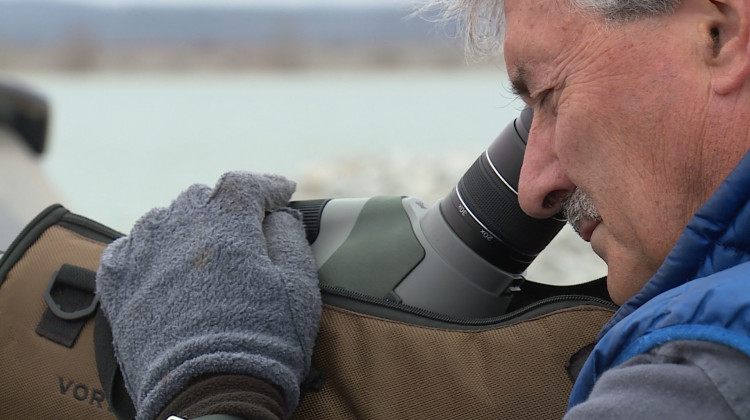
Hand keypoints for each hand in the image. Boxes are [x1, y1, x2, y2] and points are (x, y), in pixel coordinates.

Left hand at [96, 172, 320, 419]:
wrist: (209, 397)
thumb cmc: (264, 342)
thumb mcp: (299, 287)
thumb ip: (291, 238)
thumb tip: (281, 215)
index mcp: (227, 227)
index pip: (245, 184)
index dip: (268, 185)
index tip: (284, 192)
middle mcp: (179, 230)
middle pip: (203, 197)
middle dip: (230, 205)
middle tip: (249, 225)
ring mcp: (143, 256)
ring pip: (164, 217)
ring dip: (188, 222)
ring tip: (205, 243)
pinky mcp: (118, 286)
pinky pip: (127, 247)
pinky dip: (148, 245)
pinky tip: (162, 259)